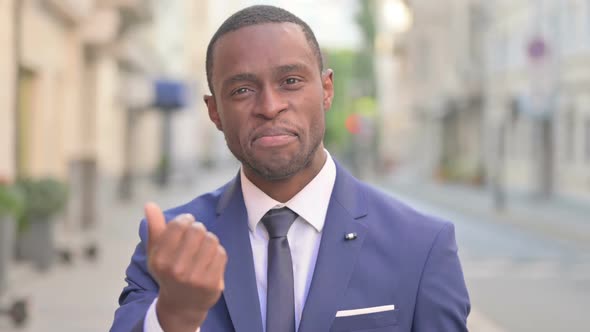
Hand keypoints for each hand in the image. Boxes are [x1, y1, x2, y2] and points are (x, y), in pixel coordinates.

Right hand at [145, 203, 226, 331]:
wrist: (182, 304)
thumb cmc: (169, 272)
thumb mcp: (156, 252)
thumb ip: (154, 228)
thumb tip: (150, 204)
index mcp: (160, 259)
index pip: (179, 224)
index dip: (186, 220)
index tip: (186, 224)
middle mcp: (176, 269)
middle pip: (198, 230)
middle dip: (198, 229)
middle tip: (195, 237)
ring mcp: (195, 278)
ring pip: (212, 240)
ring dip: (209, 240)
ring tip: (202, 249)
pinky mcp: (211, 283)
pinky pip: (221, 253)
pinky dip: (217, 253)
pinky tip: (210, 260)